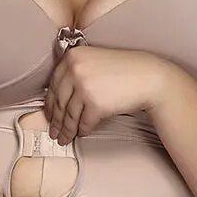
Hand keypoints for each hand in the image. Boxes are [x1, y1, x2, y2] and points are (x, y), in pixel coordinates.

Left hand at [44, 45, 167, 145]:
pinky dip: (83, 130)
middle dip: (56, 121)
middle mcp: (75, 70)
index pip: (54, 85)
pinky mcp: (95, 104)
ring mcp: (84, 87)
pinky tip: (82, 133)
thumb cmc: (123, 70)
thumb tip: (57, 99)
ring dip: (67, 130)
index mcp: (72, 57)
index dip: (50, 104)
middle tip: (53, 132)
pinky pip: (84, 122)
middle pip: (60, 102)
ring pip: (70, 115)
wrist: (148, 76)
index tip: (49, 115)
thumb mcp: (94, 61)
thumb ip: (75, 72)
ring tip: (64, 139)